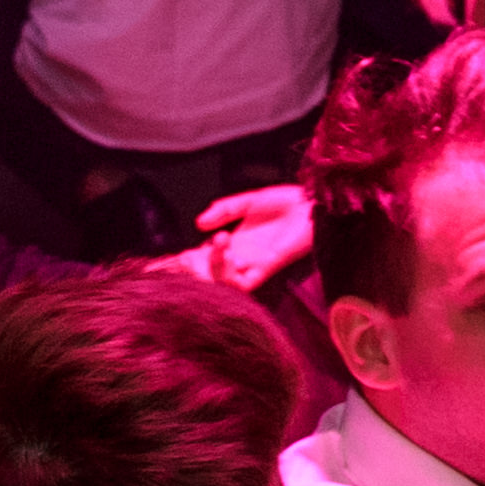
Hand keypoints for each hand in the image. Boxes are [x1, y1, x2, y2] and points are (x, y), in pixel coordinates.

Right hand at [174, 182, 314, 294]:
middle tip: (189, 256)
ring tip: (218, 246)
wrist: (311, 203)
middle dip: (195, 269)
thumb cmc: (283, 202)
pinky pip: (245, 284)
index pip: (202, 257)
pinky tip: (230, 255)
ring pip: (224, 281)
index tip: (173, 258)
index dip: (185, 261)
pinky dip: (231, 275)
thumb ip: (223, 210)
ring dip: (214, 268)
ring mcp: (252, 265)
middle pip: (208, 274)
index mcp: (232, 243)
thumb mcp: (247, 201)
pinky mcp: (267, 268)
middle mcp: (239, 257)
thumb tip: (197, 223)